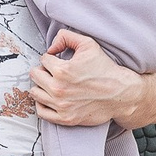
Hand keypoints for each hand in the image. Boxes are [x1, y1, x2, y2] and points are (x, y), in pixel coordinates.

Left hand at [32, 31, 155, 129]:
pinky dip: (42, 104)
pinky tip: (50, 98)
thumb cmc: (105, 69)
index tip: (58, 61)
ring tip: (52, 83)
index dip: (51, 58)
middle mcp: (59, 89)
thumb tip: (51, 47)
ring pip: (35, 92)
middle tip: (53, 72)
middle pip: (35, 75)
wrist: (120, 94)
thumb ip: (66, 37)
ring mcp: (61, 105)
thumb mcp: (89, 44)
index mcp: (63, 70)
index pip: (43, 60)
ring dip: (41, 86)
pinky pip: (41, 112)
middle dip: (43, 71)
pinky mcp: (65, 118)